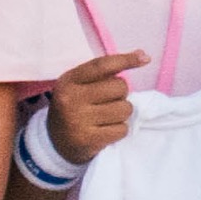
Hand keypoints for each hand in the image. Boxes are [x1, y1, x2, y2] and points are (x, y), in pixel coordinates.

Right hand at [34, 49, 144, 170]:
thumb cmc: (75, 107)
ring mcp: (78, 121)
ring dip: (121, 114)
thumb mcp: (80, 85)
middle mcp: (70, 99)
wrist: (55, 143)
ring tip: (106, 118)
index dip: (126, 60)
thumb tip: (144, 56)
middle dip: (120, 95)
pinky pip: (122, 129)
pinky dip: (119, 130)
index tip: (145, 59)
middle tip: (106, 102)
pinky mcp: (88, 140)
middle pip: (120, 87)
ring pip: (125, 109)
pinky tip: (105, 131)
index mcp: (68, 82)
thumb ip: (107, 70)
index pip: (102, 65)